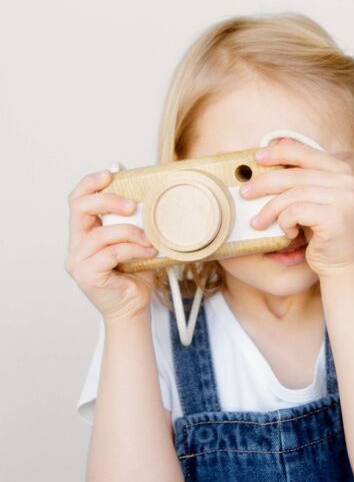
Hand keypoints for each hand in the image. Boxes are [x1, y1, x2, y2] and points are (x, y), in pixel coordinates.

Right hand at [65, 169, 157, 321]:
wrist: (134, 307)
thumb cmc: (135, 274)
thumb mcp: (134, 240)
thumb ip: (133, 220)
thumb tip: (146, 193)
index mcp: (84, 232)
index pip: (77, 200)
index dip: (90, 183)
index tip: (111, 173)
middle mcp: (76, 245)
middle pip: (80, 208)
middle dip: (108, 200)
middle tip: (133, 205)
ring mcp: (78, 261)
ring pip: (102, 233)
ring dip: (131, 232)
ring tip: (150, 240)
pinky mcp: (86, 275)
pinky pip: (111, 252)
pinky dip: (133, 249)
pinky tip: (148, 251)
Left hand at [240, 137, 353, 277]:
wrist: (343, 266)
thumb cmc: (323, 233)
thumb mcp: (313, 199)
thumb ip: (301, 174)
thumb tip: (278, 143)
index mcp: (341, 170)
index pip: (305, 152)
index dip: (278, 152)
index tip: (256, 157)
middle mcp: (346, 181)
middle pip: (294, 174)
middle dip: (264, 182)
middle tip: (245, 193)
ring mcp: (344, 199)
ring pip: (292, 194)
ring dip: (270, 209)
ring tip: (258, 222)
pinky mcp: (336, 218)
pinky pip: (296, 212)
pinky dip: (285, 222)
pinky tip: (288, 232)